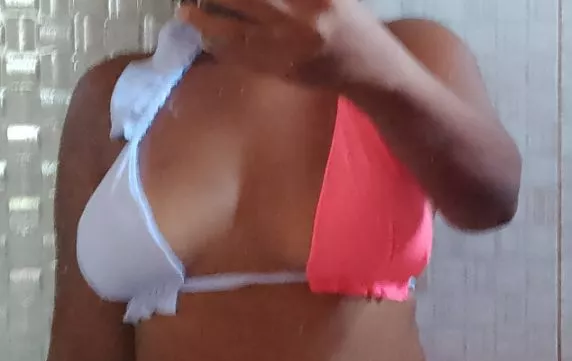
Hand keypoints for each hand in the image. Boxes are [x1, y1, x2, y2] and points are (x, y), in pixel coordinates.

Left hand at [178, 0, 370, 81]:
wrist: (368, 67)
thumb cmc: (349, 18)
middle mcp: (300, 18)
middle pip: (244, 2)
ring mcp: (289, 48)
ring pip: (236, 33)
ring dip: (206, 21)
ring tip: (186, 12)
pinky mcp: (282, 70)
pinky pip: (243, 58)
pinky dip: (220, 47)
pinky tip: (205, 36)